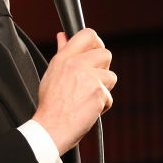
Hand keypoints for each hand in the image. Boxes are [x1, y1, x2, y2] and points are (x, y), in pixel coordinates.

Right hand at [32, 28, 116, 154]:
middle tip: (91, 82)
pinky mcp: (99, 92)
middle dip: (103, 69)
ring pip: (111, 76)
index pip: (87, 34)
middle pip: (105, 53)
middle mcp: (76, 64)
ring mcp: (89, 77)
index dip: (96, 43)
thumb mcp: (52, 73)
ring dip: (103, 89)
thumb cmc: (50, 104)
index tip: (95, 54)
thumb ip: (62, 53)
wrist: (51, 127)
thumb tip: (63, 37)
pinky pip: (109, 96)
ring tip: (86, 98)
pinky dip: (102, 106)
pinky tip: (88, 110)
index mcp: (64, 58)